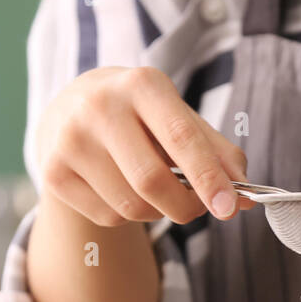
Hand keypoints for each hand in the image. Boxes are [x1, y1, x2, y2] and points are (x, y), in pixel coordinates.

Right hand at [35, 66, 251, 226]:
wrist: (68, 110)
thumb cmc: (138, 116)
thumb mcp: (178, 117)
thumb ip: (217, 152)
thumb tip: (247, 196)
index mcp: (142, 84)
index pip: (181, 138)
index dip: (209, 178)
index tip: (230, 208)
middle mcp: (100, 106)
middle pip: (153, 182)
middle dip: (185, 206)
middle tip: (197, 208)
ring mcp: (71, 140)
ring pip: (131, 206)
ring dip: (156, 212)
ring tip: (152, 189)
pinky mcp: (53, 171)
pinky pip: (108, 217)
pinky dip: (126, 215)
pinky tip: (119, 188)